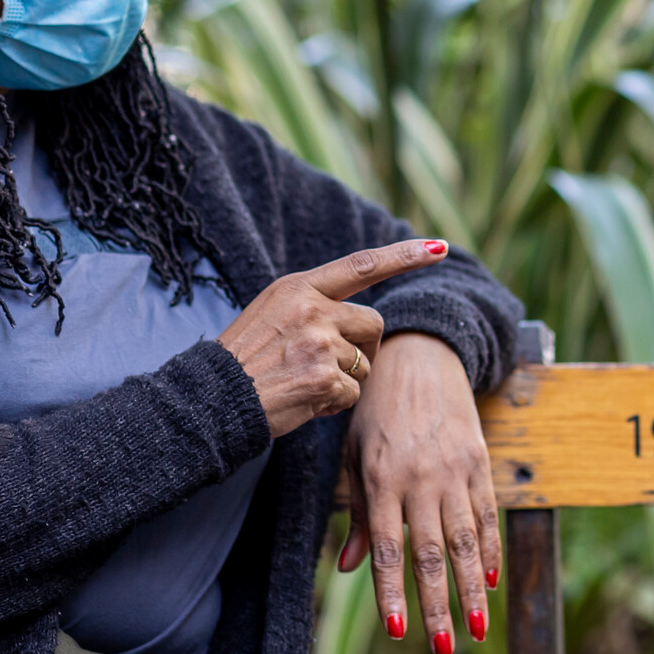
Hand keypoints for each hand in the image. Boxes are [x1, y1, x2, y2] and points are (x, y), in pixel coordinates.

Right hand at [214, 239, 448, 438]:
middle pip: (374, 324)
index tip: (440, 248)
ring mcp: (319, 343)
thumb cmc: (245, 361)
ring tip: (304, 383)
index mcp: (298, 288)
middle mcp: (312, 309)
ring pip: (365, 364)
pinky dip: (333, 404)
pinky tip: (303, 401)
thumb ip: (314, 307)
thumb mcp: (272, 315)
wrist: (213, 398)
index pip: (361, 265)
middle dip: (364, 348)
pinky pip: (352, 395)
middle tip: (334, 366)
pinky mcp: (323, 378)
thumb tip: (362, 320)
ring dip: (344, 380)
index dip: (404, 257)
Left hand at [339, 333, 499, 653]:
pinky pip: (486, 514)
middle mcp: (420, 478)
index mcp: (381, 478)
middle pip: (432, 555)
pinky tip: (491, 583)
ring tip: (478, 631)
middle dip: (439, 607)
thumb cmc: (376, 409)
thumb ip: (354, 512)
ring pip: (465, 542)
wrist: (422, 355)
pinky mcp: (479, 463)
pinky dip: (490, 550)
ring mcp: (454, 471)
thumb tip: (346, 568)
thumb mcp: (353, 453)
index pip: (386, 549)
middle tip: (447, 650)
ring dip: (471, 592)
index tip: (400, 632)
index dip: (394, 593)